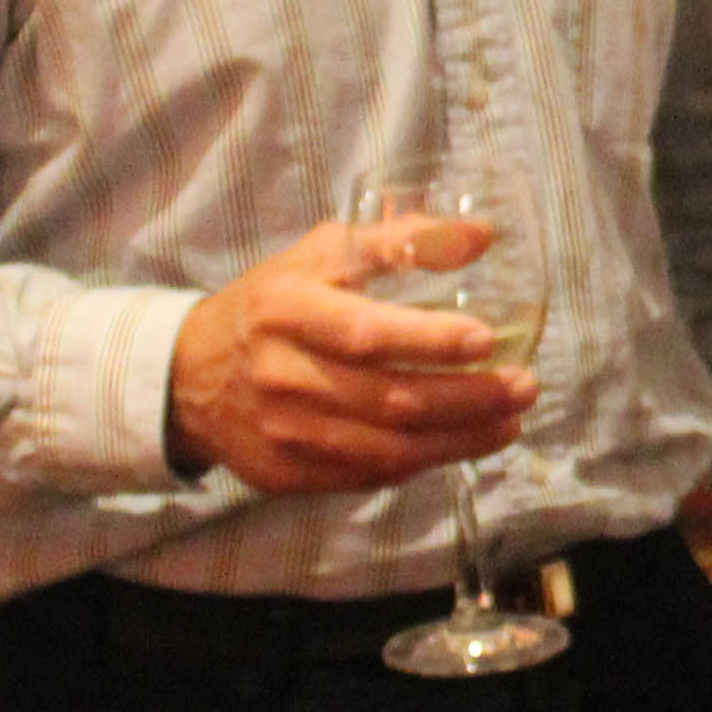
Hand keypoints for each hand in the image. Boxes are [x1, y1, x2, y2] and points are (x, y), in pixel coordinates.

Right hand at [159, 214, 531, 490]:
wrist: (187, 375)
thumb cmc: (271, 302)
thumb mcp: (321, 254)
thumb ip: (399, 241)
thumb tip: (482, 235)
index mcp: (286, 310)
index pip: (366, 333)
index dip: (429, 341)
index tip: (487, 339)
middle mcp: (281, 375)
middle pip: (389, 399)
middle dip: (468, 398)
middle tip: (524, 386)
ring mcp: (282, 432)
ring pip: (387, 449)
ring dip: (460, 440)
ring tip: (510, 421)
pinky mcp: (286, 474)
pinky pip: (367, 476)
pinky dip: (423, 463)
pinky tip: (462, 444)